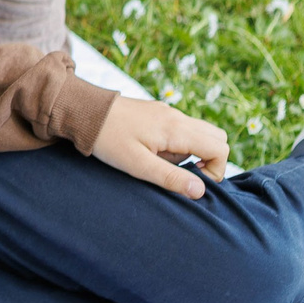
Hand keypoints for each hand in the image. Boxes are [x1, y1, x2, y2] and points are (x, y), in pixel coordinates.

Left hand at [89, 95, 229, 198]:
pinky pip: (182, 128)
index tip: (192, 182)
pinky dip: (177, 143)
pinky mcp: (158, 113)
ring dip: (191, 152)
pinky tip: (151, 150)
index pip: (220, 148)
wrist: (84, 110)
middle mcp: (177, 117)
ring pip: (200, 132)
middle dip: (209, 160)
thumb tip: (201, 191)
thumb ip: (171, 178)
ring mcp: (168, 113)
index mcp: (176, 129)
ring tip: (160, 161)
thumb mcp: (138, 165)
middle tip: (180, 173)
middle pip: (216, 137)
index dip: (216, 170)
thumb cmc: (108, 139)